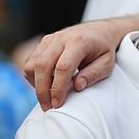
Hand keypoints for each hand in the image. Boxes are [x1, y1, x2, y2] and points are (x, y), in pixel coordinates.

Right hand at [23, 17, 138, 110]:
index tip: (58, 104)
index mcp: (79, 42)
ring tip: (47, 98)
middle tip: (48, 107)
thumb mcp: (107, 64)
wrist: (99, 31)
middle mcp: (61, 38)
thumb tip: (77, 87)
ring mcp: (50, 39)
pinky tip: (45, 86)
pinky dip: (34, 76)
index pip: (63, 67)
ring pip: (32, 63)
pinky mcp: (43, 43)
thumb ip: (93, 74)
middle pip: (42, 65)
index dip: (58, 88)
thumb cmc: (103, 50)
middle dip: (42, 90)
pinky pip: (31, 62)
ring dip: (36, 84)